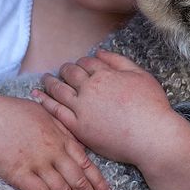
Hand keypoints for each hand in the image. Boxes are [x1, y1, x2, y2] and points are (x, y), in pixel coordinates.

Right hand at [0, 92, 110, 189]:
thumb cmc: (7, 112)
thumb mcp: (40, 111)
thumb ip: (58, 124)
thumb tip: (70, 135)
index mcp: (61, 135)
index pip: (86, 162)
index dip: (99, 181)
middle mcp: (54, 151)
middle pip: (79, 180)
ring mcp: (38, 163)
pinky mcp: (20, 174)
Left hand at [34, 50, 172, 165]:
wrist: (151, 137)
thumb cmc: (151, 107)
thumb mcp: (141, 75)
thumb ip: (119, 61)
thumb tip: (100, 52)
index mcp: (105, 74)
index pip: (87, 62)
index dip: (82, 63)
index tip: (81, 66)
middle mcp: (90, 88)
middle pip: (70, 73)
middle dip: (66, 70)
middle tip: (62, 71)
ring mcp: (82, 108)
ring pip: (59, 90)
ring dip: (50, 82)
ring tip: (45, 80)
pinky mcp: (78, 128)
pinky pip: (56, 111)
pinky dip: (44, 101)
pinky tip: (37, 96)